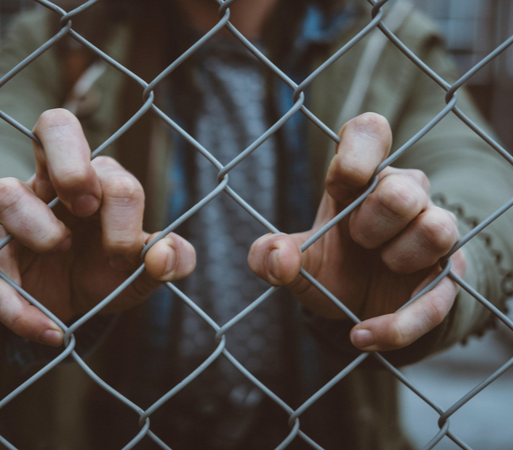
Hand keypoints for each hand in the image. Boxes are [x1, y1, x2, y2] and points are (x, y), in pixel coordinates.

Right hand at [0, 109, 195, 346]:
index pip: (111, 172)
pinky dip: (18, 307)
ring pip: (3, 191)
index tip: (126, 252)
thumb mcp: (147, 270)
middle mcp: (56, 184)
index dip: (122, 210)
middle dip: (71, 163)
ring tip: (61, 249)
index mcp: (100, 182)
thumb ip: (172, 260)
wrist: (75, 305)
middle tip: (86, 205)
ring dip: (35, 223)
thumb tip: (165, 254)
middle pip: (54, 126)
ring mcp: (20, 216)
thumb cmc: (111, 271)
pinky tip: (51, 331)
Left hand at [248, 113, 465, 351]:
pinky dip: (398, 322)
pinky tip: (362, 335)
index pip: (370, 133)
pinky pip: (439, 295)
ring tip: (379, 265)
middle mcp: (401, 196)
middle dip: (372, 219)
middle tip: (356, 239)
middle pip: (403, 186)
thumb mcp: (294, 263)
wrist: (358, 308)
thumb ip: (270, 255)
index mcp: (359, 181)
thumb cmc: (331, 267)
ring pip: (436, 226)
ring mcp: (429, 232)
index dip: (359, 149)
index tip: (342, 181)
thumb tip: (276, 255)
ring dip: (399, 255)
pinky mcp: (445, 276)